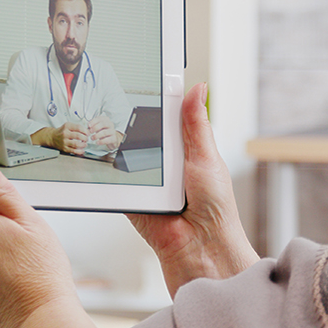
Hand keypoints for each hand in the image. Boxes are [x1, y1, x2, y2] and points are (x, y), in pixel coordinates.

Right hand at [51, 121, 91, 154]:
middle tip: (86, 139)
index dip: (85, 131)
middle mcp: (65, 134)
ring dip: (83, 144)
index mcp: (67, 126)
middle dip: (85, 138)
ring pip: (76, 144)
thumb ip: (77, 127)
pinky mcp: (64, 148)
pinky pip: (73, 150)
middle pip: (78, 136)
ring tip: (85, 144)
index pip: (79, 128)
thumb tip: (87, 131)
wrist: (52, 137)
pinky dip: (79, 151)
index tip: (88, 133)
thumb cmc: (62, 131)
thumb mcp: (68, 125)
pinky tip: (82, 150)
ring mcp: (64, 141)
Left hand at [86, 113, 121, 150]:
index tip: (88, 126)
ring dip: (97, 135)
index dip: (93, 122)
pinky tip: (97, 142)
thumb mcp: (98, 126)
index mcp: (106, 120)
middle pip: (103, 124)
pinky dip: (101, 141)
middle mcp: (110, 124)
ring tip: (92, 138)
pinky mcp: (114, 138)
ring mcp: (113, 131)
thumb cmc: (103, 131)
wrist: (111, 138)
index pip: (99, 118)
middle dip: (95, 128)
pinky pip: (107, 140)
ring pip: (104, 132)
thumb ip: (93, 125)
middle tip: (90, 132)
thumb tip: (88, 126)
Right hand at [126, 83, 259, 295]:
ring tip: (116, 134)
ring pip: (128, 154)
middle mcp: (167, 167)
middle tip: (124, 104)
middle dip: (138, 124)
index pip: (169, 120)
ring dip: (126, 149)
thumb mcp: (206, 157)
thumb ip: (195, 125)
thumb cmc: (216, 209)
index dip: (159, 103)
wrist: (202, 248)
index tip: (148, 78)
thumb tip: (197, 88)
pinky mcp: (131, 199)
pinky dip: (114, 173)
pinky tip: (111, 161)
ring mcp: (148, 183)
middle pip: (145, 134)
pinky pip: (117, 181)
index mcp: (188, 153)